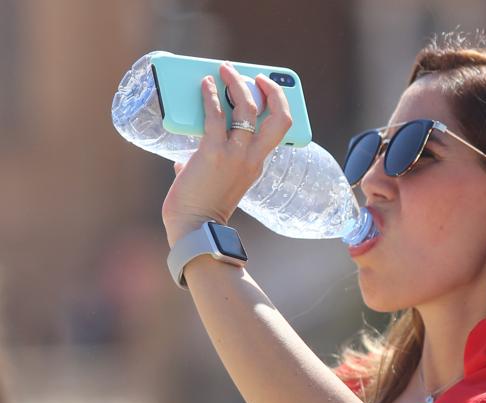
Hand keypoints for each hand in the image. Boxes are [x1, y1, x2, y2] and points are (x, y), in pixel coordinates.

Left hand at [161, 62, 292, 245]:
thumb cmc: (201, 210)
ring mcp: (236, 154)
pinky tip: (204, 84)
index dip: (278, 105)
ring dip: (238, 84)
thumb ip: (204, 167)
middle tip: (257, 76)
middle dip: (272, 91)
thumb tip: (184, 160)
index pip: (279, 130)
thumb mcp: (217, 183)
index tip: (266, 90)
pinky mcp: (214, 152)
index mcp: (257, 164)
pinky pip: (215, 116)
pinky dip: (210, 96)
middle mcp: (253, 157)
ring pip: (248, 109)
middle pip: (279, 117)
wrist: (195, 228)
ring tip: (226, 71)